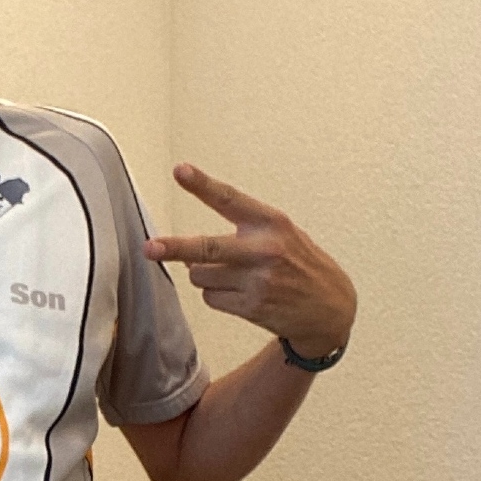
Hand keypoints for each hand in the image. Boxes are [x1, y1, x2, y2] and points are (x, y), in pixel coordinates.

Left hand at [145, 164, 355, 360]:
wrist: (330, 310)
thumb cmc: (300, 265)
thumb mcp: (283, 235)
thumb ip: (244, 232)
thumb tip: (189, 251)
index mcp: (272, 223)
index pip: (231, 199)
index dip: (203, 184)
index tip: (181, 170)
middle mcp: (265, 250)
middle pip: (207, 248)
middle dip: (175, 248)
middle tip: (150, 247)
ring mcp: (257, 282)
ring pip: (201, 276)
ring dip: (204, 275)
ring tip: (233, 276)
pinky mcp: (251, 307)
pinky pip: (211, 298)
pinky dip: (216, 295)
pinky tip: (240, 295)